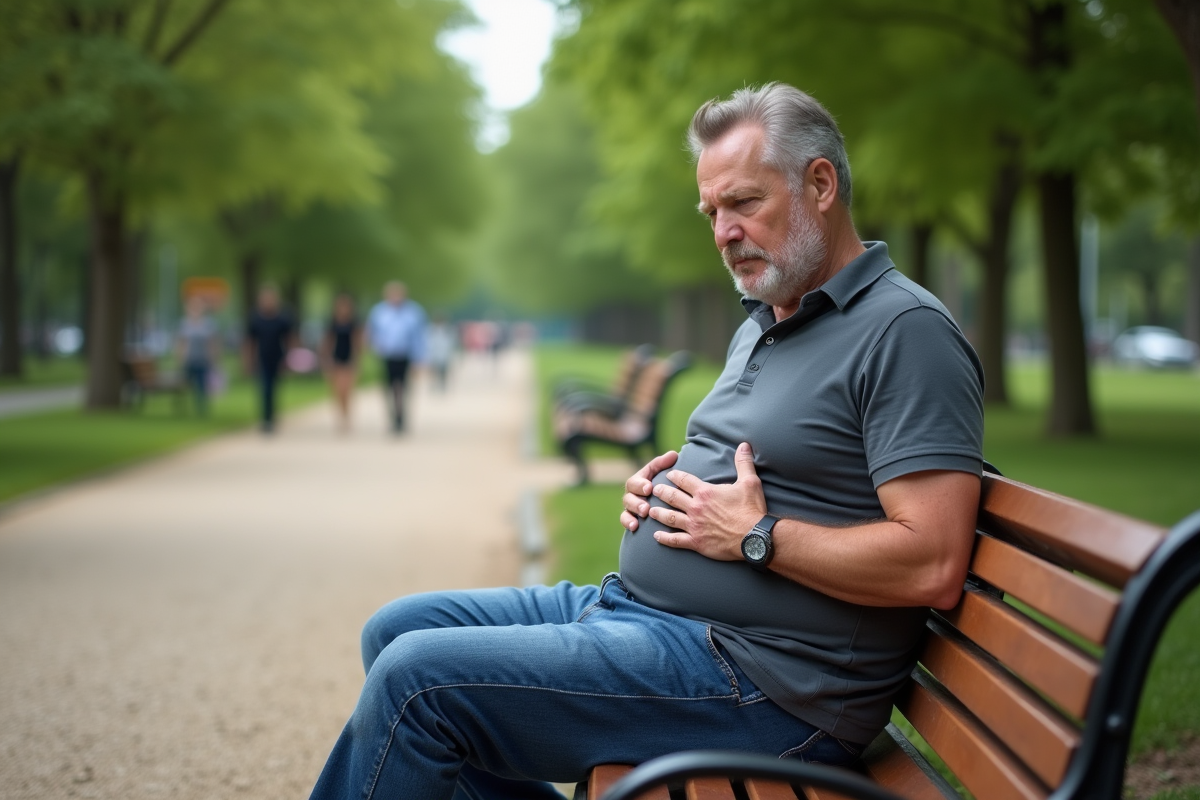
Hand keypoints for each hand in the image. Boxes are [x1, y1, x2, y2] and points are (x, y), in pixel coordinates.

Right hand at [620, 451, 678, 531]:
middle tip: (645, 506)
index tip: (649, 488)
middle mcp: (632, 493)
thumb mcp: (662, 473)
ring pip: (627, 508)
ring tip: (644, 514)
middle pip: (628, 496)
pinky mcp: (631, 518)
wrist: (665, 502)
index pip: (635, 481)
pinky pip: (625, 520)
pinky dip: (628, 522)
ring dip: (634, 511)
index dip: (640, 484)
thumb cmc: (663, 484)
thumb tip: (673, 455)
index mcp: (638, 481)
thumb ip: (664, 464)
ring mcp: (631, 506)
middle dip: (636, 501)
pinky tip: (635, 527)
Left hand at [648, 442, 766, 560]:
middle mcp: (696, 507)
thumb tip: (744, 445)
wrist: (754, 538)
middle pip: (672, 497)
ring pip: (670, 517)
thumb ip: (743, 462)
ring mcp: (694, 525)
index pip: (684, 480)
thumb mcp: (750, 482)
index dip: (675, 476)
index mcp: (705, 492)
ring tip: (650, 510)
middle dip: (661, 492)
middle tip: (654, 489)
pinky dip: (664, 538)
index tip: (669, 474)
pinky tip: (656, 536)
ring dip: (658, 513)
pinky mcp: (696, 542)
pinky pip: (675, 540)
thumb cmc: (752, 510)